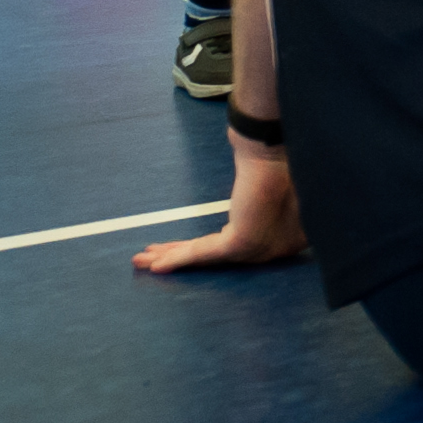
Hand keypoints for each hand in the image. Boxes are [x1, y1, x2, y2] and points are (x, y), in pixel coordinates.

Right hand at [133, 128, 304, 272]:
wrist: (280, 157)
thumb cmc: (282, 167)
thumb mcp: (265, 188)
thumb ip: (249, 198)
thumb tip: (240, 193)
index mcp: (278, 240)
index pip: (229, 248)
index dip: (196, 248)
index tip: (173, 247)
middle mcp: (267, 251)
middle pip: (212, 256)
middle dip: (177, 253)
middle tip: (151, 256)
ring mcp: (254, 250)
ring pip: (202, 256)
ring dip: (169, 256)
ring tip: (140, 260)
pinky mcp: (240, 244)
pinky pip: (201, 253)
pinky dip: (175, 258)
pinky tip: (154, 265)